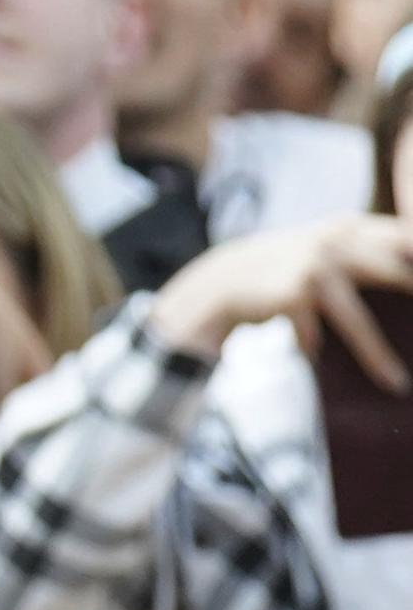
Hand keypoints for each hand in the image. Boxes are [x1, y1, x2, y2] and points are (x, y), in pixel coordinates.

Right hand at [148, 215, 412, 385]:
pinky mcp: (293, 293)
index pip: (403, 238)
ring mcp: (312, 267)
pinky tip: (307, 354)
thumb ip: (360, 247)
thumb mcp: (321, 246)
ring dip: (376, 356)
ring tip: (396, 382)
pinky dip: (310, 347)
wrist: (215, 284)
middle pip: (394, 276)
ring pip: (356, 320)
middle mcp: (333, 241)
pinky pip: (313, 335)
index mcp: (346, 227)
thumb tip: (409, 260)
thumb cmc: (276, 270)